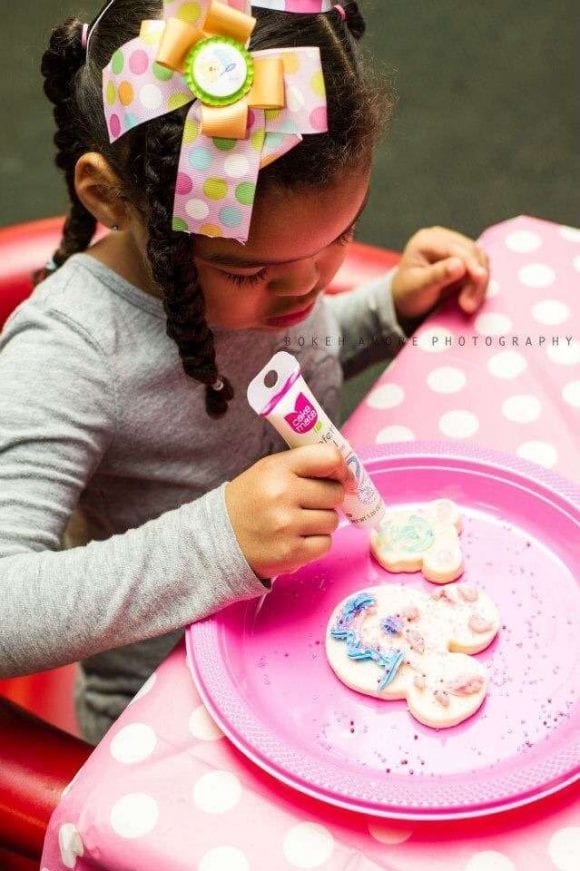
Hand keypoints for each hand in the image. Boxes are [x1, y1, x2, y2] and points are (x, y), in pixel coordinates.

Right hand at [225, 445, 351, 579]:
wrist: (218, 538)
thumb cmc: (251, 500)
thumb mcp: (269, 471)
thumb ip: (304, 464)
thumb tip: (347, 466)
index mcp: (278, 468)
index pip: (328, 458)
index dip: (342, 468)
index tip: (342, 477)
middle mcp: (282, 494)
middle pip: (335, 492)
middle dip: (329, 498)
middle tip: (312, 502)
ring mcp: (287, 525)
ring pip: (332, 520)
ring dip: (322, 522)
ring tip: (299, 522)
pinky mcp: (291, 553)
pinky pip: (325, 544)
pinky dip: (316, 543)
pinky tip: (298, 538)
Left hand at [391, 226, 489, 327]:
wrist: (406, 300)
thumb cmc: (407, 294)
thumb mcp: (419, 287)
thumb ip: (438, 275)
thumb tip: (459, 265)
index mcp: (425, 240)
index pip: (454, 248)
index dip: (470, 263)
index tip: (480, 278)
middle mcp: (441, 237)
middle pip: (471, 251)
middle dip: (476, 277)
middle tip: (470, 305)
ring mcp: (453, 244)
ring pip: (479, 258)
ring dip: (480, 282)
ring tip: (469, 305)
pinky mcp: (463, 255)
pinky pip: (479, 265)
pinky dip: (479, 281)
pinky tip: (472, 296)